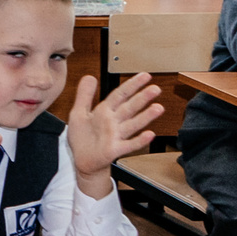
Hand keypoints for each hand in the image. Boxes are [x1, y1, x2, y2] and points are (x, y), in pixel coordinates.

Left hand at [64, 72, 161, 189]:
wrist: (82, 160)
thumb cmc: (82, 138)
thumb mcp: (78, 113)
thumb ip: (84, 95)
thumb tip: (89, 76)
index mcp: (104, 112)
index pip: (120, 95)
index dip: (131, 85)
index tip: (145, 75)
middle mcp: (113, 122)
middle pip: (129, 108)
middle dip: (142, 98)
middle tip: (156, 89)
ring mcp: (116, 136)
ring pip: (132, 124)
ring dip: (145, 117)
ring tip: (158, 108)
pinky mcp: (114, 150)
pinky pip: (129, 145)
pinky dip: (139, 141)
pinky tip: (150, 135)